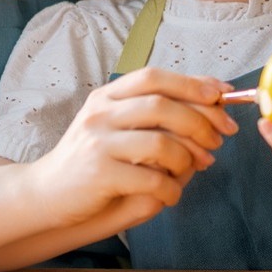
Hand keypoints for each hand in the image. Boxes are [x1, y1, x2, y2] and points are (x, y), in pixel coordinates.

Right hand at [25, 68, 237, 229]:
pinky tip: (170, 194)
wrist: (47, 194)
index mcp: (107, 96)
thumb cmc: (94, 162)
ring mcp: (97, 142)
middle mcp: (100, 113)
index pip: (154, 77)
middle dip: (201, 120)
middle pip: (162, 105)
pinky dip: (171, 189)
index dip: (192, 83)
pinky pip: (151, 179)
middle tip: (220, 138)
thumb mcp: (118, 129)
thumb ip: (156, 118)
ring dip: (188, 157)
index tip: (224, 94)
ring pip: (161, 142)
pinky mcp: (99, 174)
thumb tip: (213, 109)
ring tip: (197, 168)